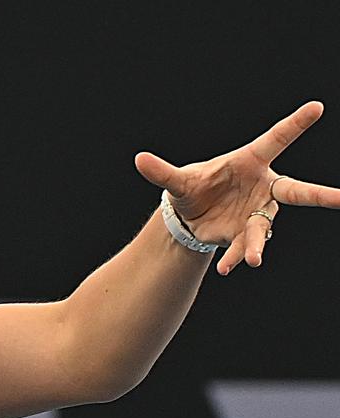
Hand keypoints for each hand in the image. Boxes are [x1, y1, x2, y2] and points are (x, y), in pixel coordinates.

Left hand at [135, 101, 339, 275]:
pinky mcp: (245, 233)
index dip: (295, 124)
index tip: (316, 107)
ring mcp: (258, 212)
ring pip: (265, 227)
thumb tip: (138, 159)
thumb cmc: (195, 187)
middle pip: (297, 191)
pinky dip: (234, 256)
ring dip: (257, 243)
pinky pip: (243, 245)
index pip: (276, 139)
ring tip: (252, 259)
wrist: (191, 215)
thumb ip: (162, 172)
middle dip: (322, 196)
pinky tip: (226, 267)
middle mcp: (263, 187)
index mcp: (250, 161)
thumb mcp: (177, 181)